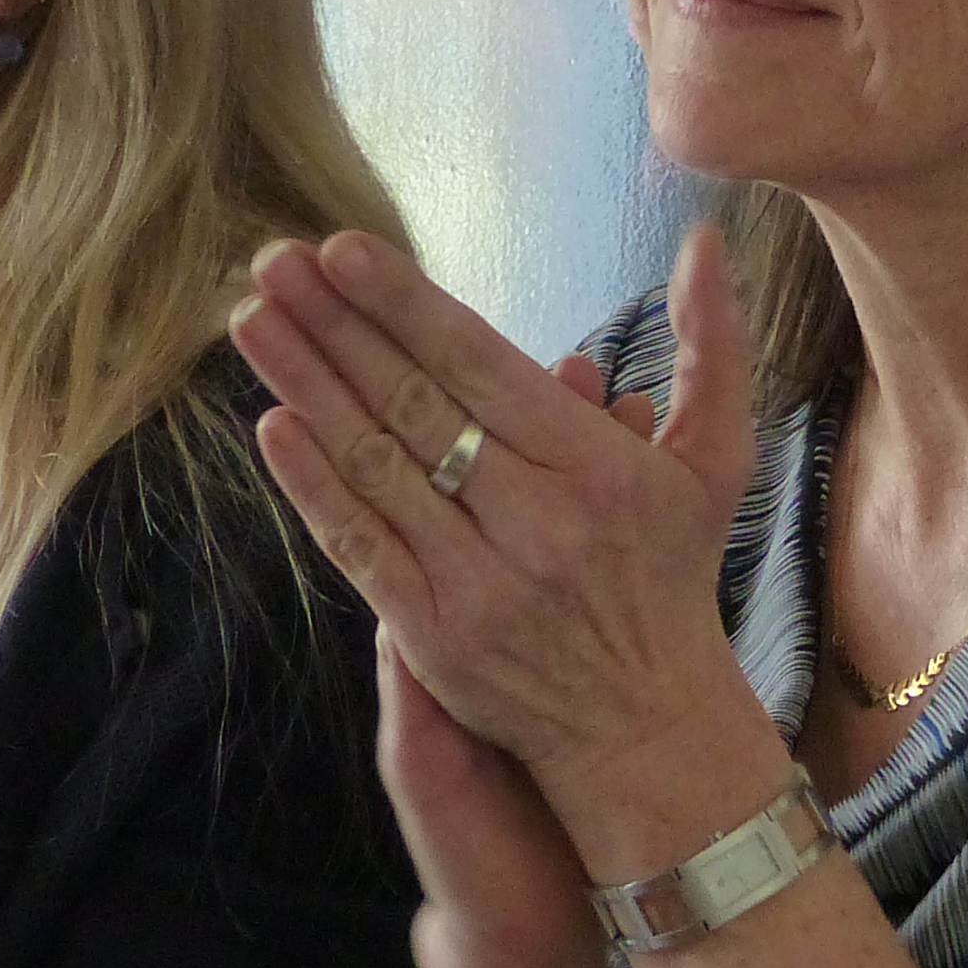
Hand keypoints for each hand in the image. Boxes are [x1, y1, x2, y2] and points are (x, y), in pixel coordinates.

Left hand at [229, 226, 773, 865]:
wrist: (648, 729)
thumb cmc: (673, 575)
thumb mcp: (717, 460)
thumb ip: (711, 345)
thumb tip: (704, 238)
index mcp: (598, 468)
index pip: (482, 367)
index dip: (406, 306)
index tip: (342, 250)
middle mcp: (536, 521)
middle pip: (415, 405)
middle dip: (336, 327)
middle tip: (273, 261)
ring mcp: (477, 583)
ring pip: (377, 467)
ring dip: (306, 387)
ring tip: (251, 319)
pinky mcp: (433, 636)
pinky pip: (362, 547)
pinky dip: (314, 486)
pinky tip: (272, 426)